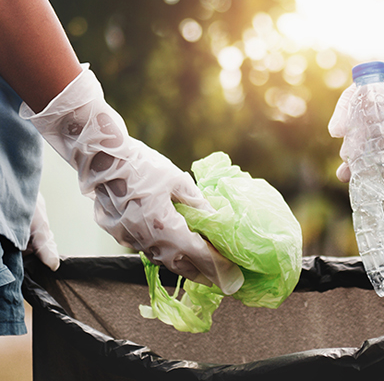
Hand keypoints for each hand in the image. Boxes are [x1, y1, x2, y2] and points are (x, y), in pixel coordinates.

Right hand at [20, 65, 243, 294]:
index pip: (198, 254)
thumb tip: (213, 215)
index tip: (230, 274)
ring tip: (193, 266)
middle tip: (215, 277)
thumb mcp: (177, 180)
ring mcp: (130, 239)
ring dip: (178, 264)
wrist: (100, 158)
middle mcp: (148, 240)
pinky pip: (143, 247)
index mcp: (166, 228)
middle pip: (179, 264)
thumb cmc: (141, 165)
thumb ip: (196, 202)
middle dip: (199, 272)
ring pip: (159, 258)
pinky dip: (159, 250)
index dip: (216, 265)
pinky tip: (165, 246)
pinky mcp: (117, 232)